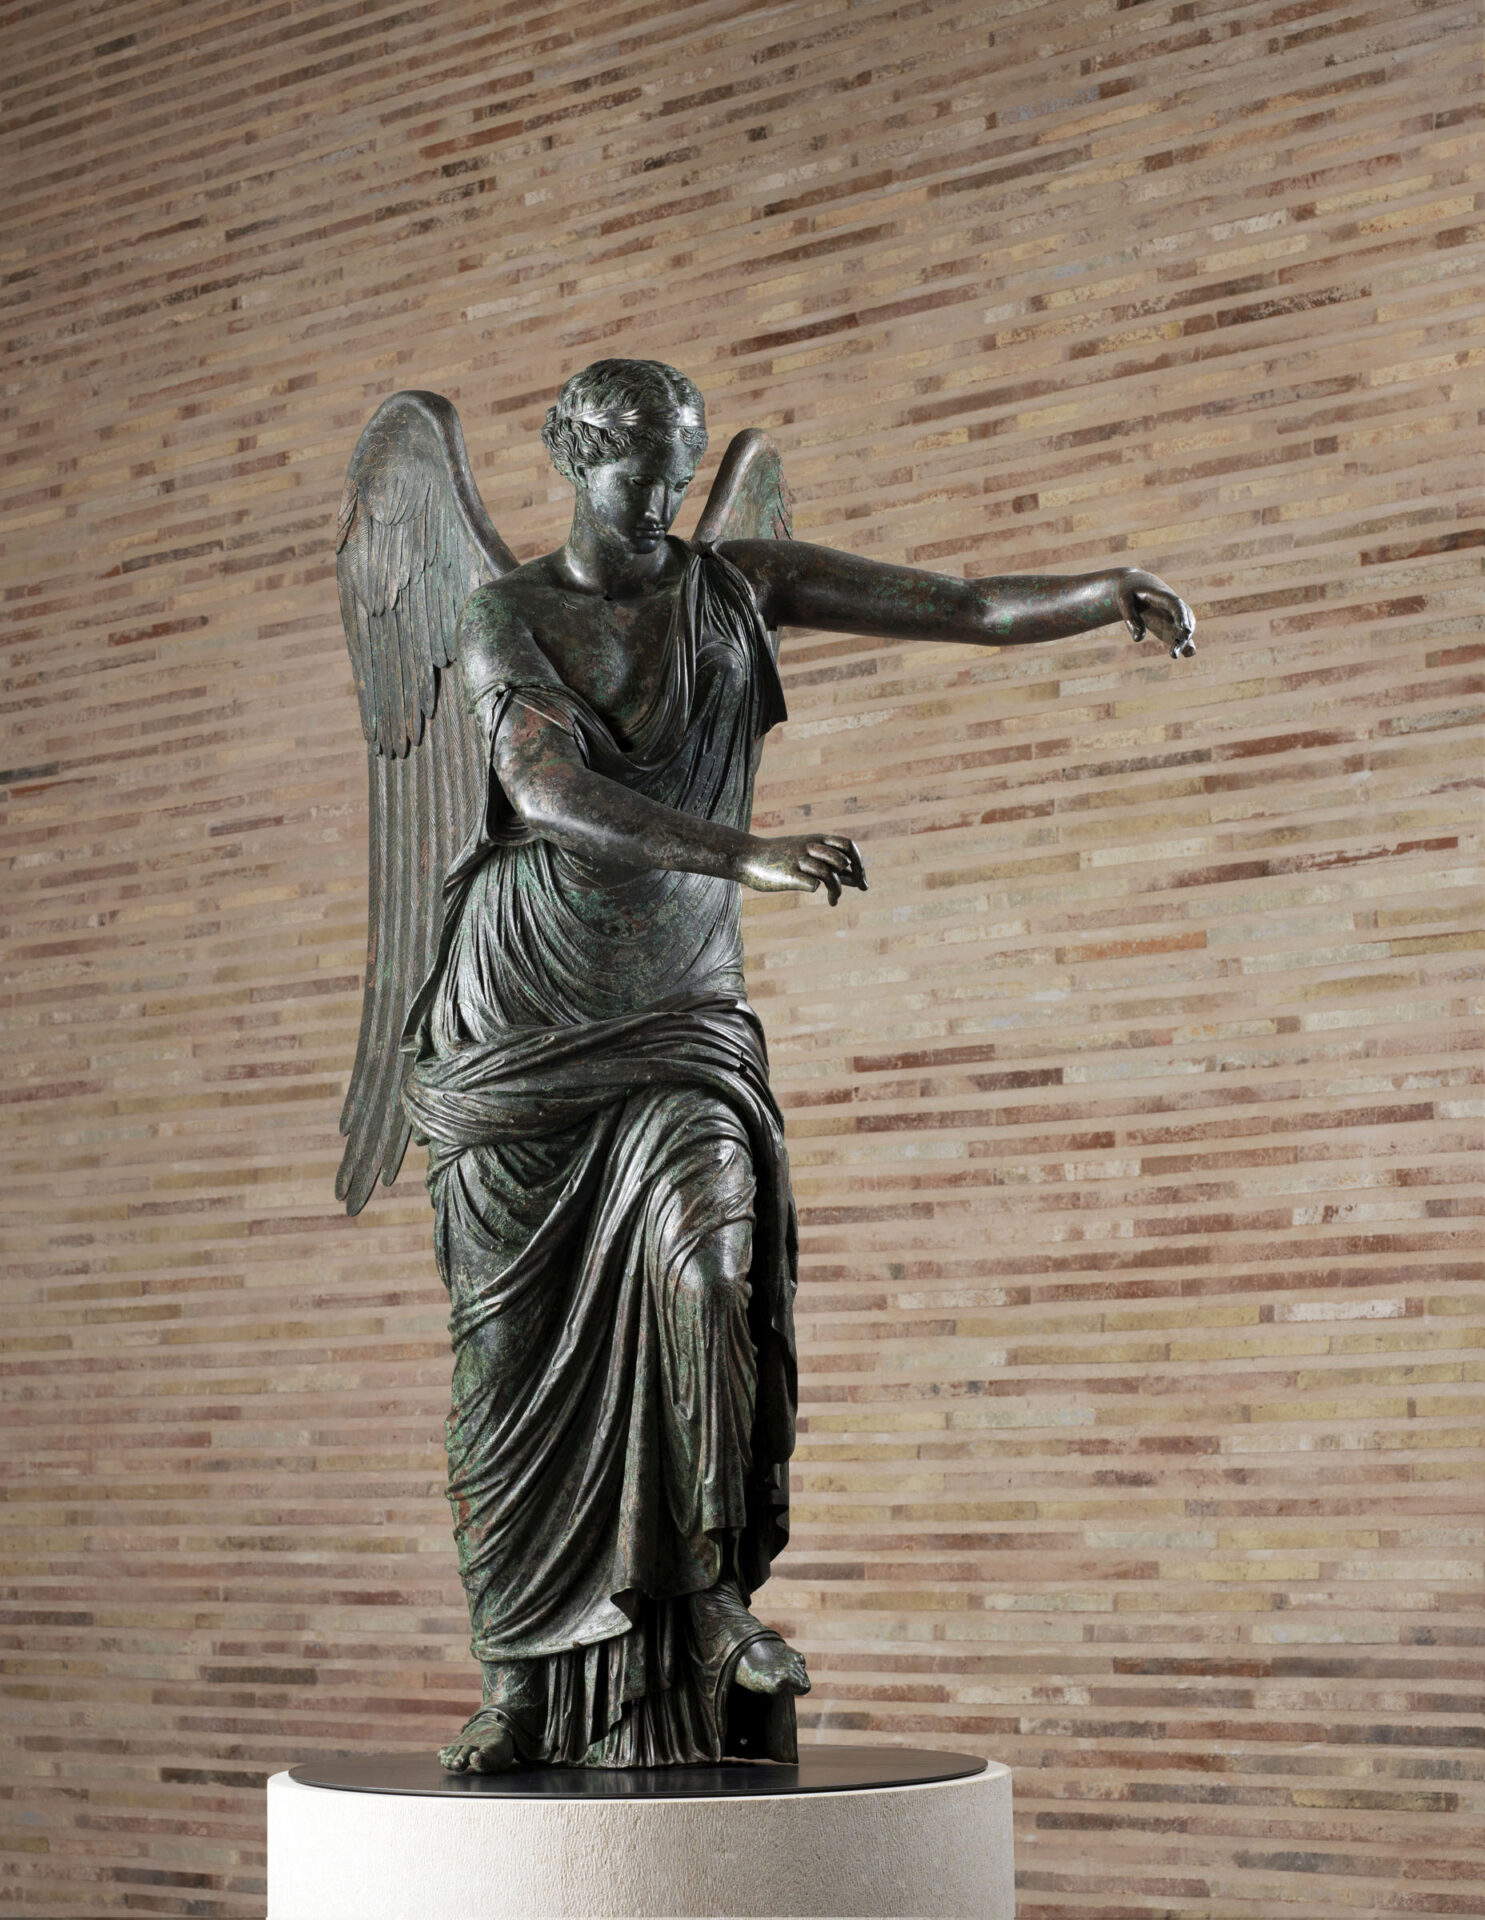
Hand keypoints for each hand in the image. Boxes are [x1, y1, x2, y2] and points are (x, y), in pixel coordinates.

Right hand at [737, 833, 866, 904]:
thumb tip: (857, 878)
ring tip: (834, 900)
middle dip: (856, 875)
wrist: (747, 856)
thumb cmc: (781, 858)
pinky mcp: (788, 875)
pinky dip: (821, 891)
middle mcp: (810, 848)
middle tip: (859, 888)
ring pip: (829, 873)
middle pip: (843, 859)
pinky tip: (822, 898)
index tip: (863, 881)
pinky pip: (812, 884)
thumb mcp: (807, 855)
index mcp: (816, 840)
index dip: (860, 863)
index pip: (848, 845)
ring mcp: (799, 861)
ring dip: (838, 890)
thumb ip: (830, 864)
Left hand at [1117, 571, 1195, 657]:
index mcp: (1161, 595)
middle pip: (1184, 617)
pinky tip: (1188, 653)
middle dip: (1184, 632)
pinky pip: (1181, 632)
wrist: (1137, 585)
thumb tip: (1138, 639)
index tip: (1184, 629)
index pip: (1175, 604)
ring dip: (1183, 641)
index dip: (1181, 616)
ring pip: (1185, 626)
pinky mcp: (1173, 622)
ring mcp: (1175, 612)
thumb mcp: (1123, 601)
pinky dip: (1184, 642)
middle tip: (1178, 647)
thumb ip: (1130, 619)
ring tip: (1174, 655)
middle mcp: (1173, 603)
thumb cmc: (1128, 592)